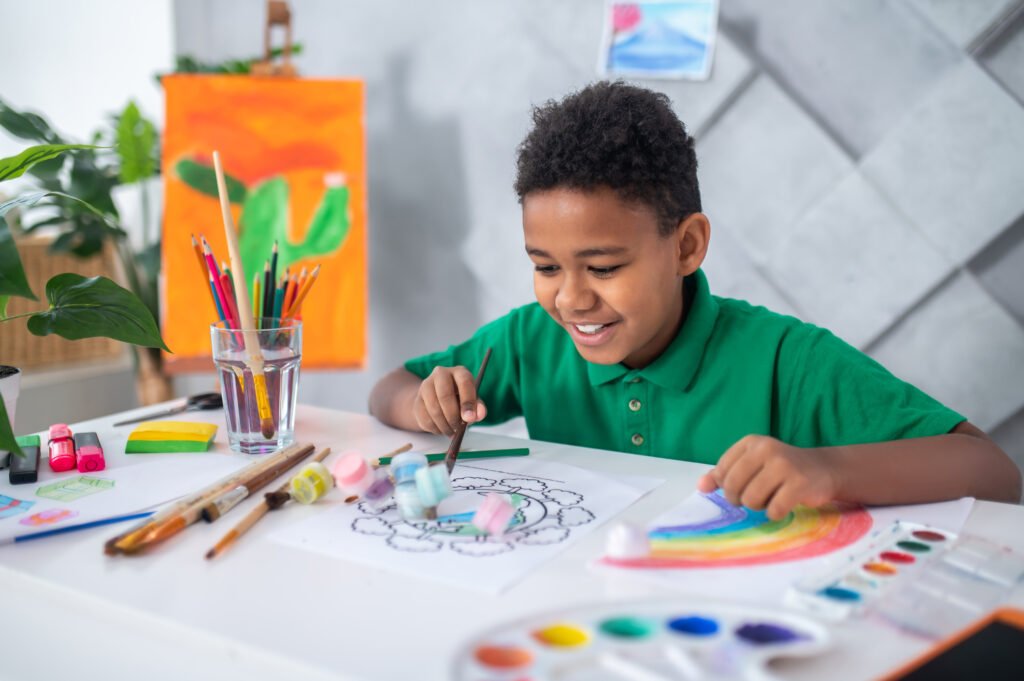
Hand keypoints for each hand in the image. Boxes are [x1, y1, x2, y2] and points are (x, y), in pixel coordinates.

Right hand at [413, 366, 487, 434]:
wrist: (439, 399)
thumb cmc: (460, 399)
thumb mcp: (473, 401)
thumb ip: (478, 407)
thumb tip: (479, 415)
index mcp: (459, 372)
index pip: (464, 382)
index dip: (468, 401)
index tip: (470, 418)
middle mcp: (441, 374)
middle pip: (445, 395)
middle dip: (453, 416)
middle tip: (459, 429)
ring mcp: (426, 385)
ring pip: (434, 409)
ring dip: (445, 425)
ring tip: (452, 431)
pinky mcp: (417, 399)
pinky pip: (425, 418)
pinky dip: (435, 428)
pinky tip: (442, 429)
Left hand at [696, 435, 840, 519]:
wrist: (822, 469)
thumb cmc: (779, 469)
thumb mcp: (750, 465)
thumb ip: (723, 474)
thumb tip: (701, 486)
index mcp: (750, 443)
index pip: (722, 472)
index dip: (727, 486)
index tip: (742, 486)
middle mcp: (766, 449)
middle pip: (733, 487)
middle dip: (740, 499)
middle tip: (754, 497)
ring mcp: (784, 465)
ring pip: (751, 500)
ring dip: (759, 507)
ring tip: (770, 498)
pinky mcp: (799, 484)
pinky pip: (774, 510)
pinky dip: (775, 513)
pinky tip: (784, 504)